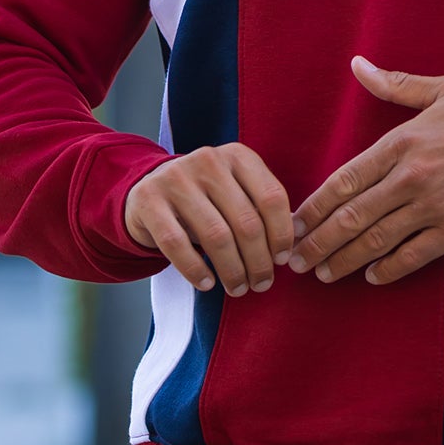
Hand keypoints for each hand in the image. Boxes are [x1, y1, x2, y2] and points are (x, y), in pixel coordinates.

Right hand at [124, 144, 292, 296]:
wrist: (149, 190)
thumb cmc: (206, 198)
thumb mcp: (236, 191)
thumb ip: (262, 210)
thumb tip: (294, 247)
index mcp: (238, 156)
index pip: (272, 198)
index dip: (282, 234)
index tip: (282, 260)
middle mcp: (208, 161)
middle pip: (247, 221)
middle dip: (259, 261)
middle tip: (261, 284)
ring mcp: (176, 179)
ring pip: (216, 236)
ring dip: (232, 270)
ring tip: (238, 288)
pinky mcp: (149, 201)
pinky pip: (177, 244)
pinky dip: (195, 270)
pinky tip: (207, 284)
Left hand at [288, 57, 443, 286]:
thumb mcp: (441, 89)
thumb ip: (395, 84)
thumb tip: (358, 64)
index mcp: (402, 142)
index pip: (344, 180)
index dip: (314, 207)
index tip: (293, 223)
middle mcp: (410, 178)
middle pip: (352, 217)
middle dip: (319, 242)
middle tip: (295, 260)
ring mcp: (433, 208)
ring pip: (376, 241)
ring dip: (344, 260)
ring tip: (323, 274)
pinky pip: (413, 256)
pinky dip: (389, 269)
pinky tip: (371, 277)